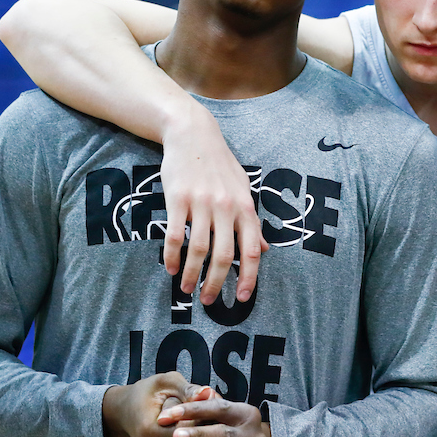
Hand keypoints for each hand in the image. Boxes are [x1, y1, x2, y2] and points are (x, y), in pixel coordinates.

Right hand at [102, 372, 210, 436]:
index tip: (207, 395)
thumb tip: (208, 392)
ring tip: (199, 408)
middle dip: (206, 417)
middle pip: (196, 435)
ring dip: (204, 424)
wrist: (126, 414)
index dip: (203, 408)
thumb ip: (186, 389)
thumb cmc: (146, 395)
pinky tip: (197, 419)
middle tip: (209, 399)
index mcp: (152, 434)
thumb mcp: (165, 382)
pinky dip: (199, 432)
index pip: (190, 425)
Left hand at [158, 398, 271, 436]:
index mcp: (247, 414)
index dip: (194, 409)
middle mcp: (252, 434)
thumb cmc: (238, 429)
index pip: (219, 408)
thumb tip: (194, 393)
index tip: (170, 413)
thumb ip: (212, 407)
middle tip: (175, 435)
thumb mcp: (231, 416)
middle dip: (198, 435)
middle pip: (223, 433)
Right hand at [161, 102, 268, 304]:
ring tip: (186, 289)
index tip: (241, 298)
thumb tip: (264, 249)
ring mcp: (202, 203)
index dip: (249, 277)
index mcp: (245, 207)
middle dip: (216, 283)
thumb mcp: (243, 189)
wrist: (193, 134)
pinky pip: (175, 236)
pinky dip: (172, 257)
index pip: (252, 249)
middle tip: (207, 301)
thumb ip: (251, 221)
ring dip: (192, 275)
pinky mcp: (178, 199)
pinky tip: (171, 268)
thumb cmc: (220, 165)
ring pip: (198, 250)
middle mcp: (226, 207)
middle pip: (224, 255)